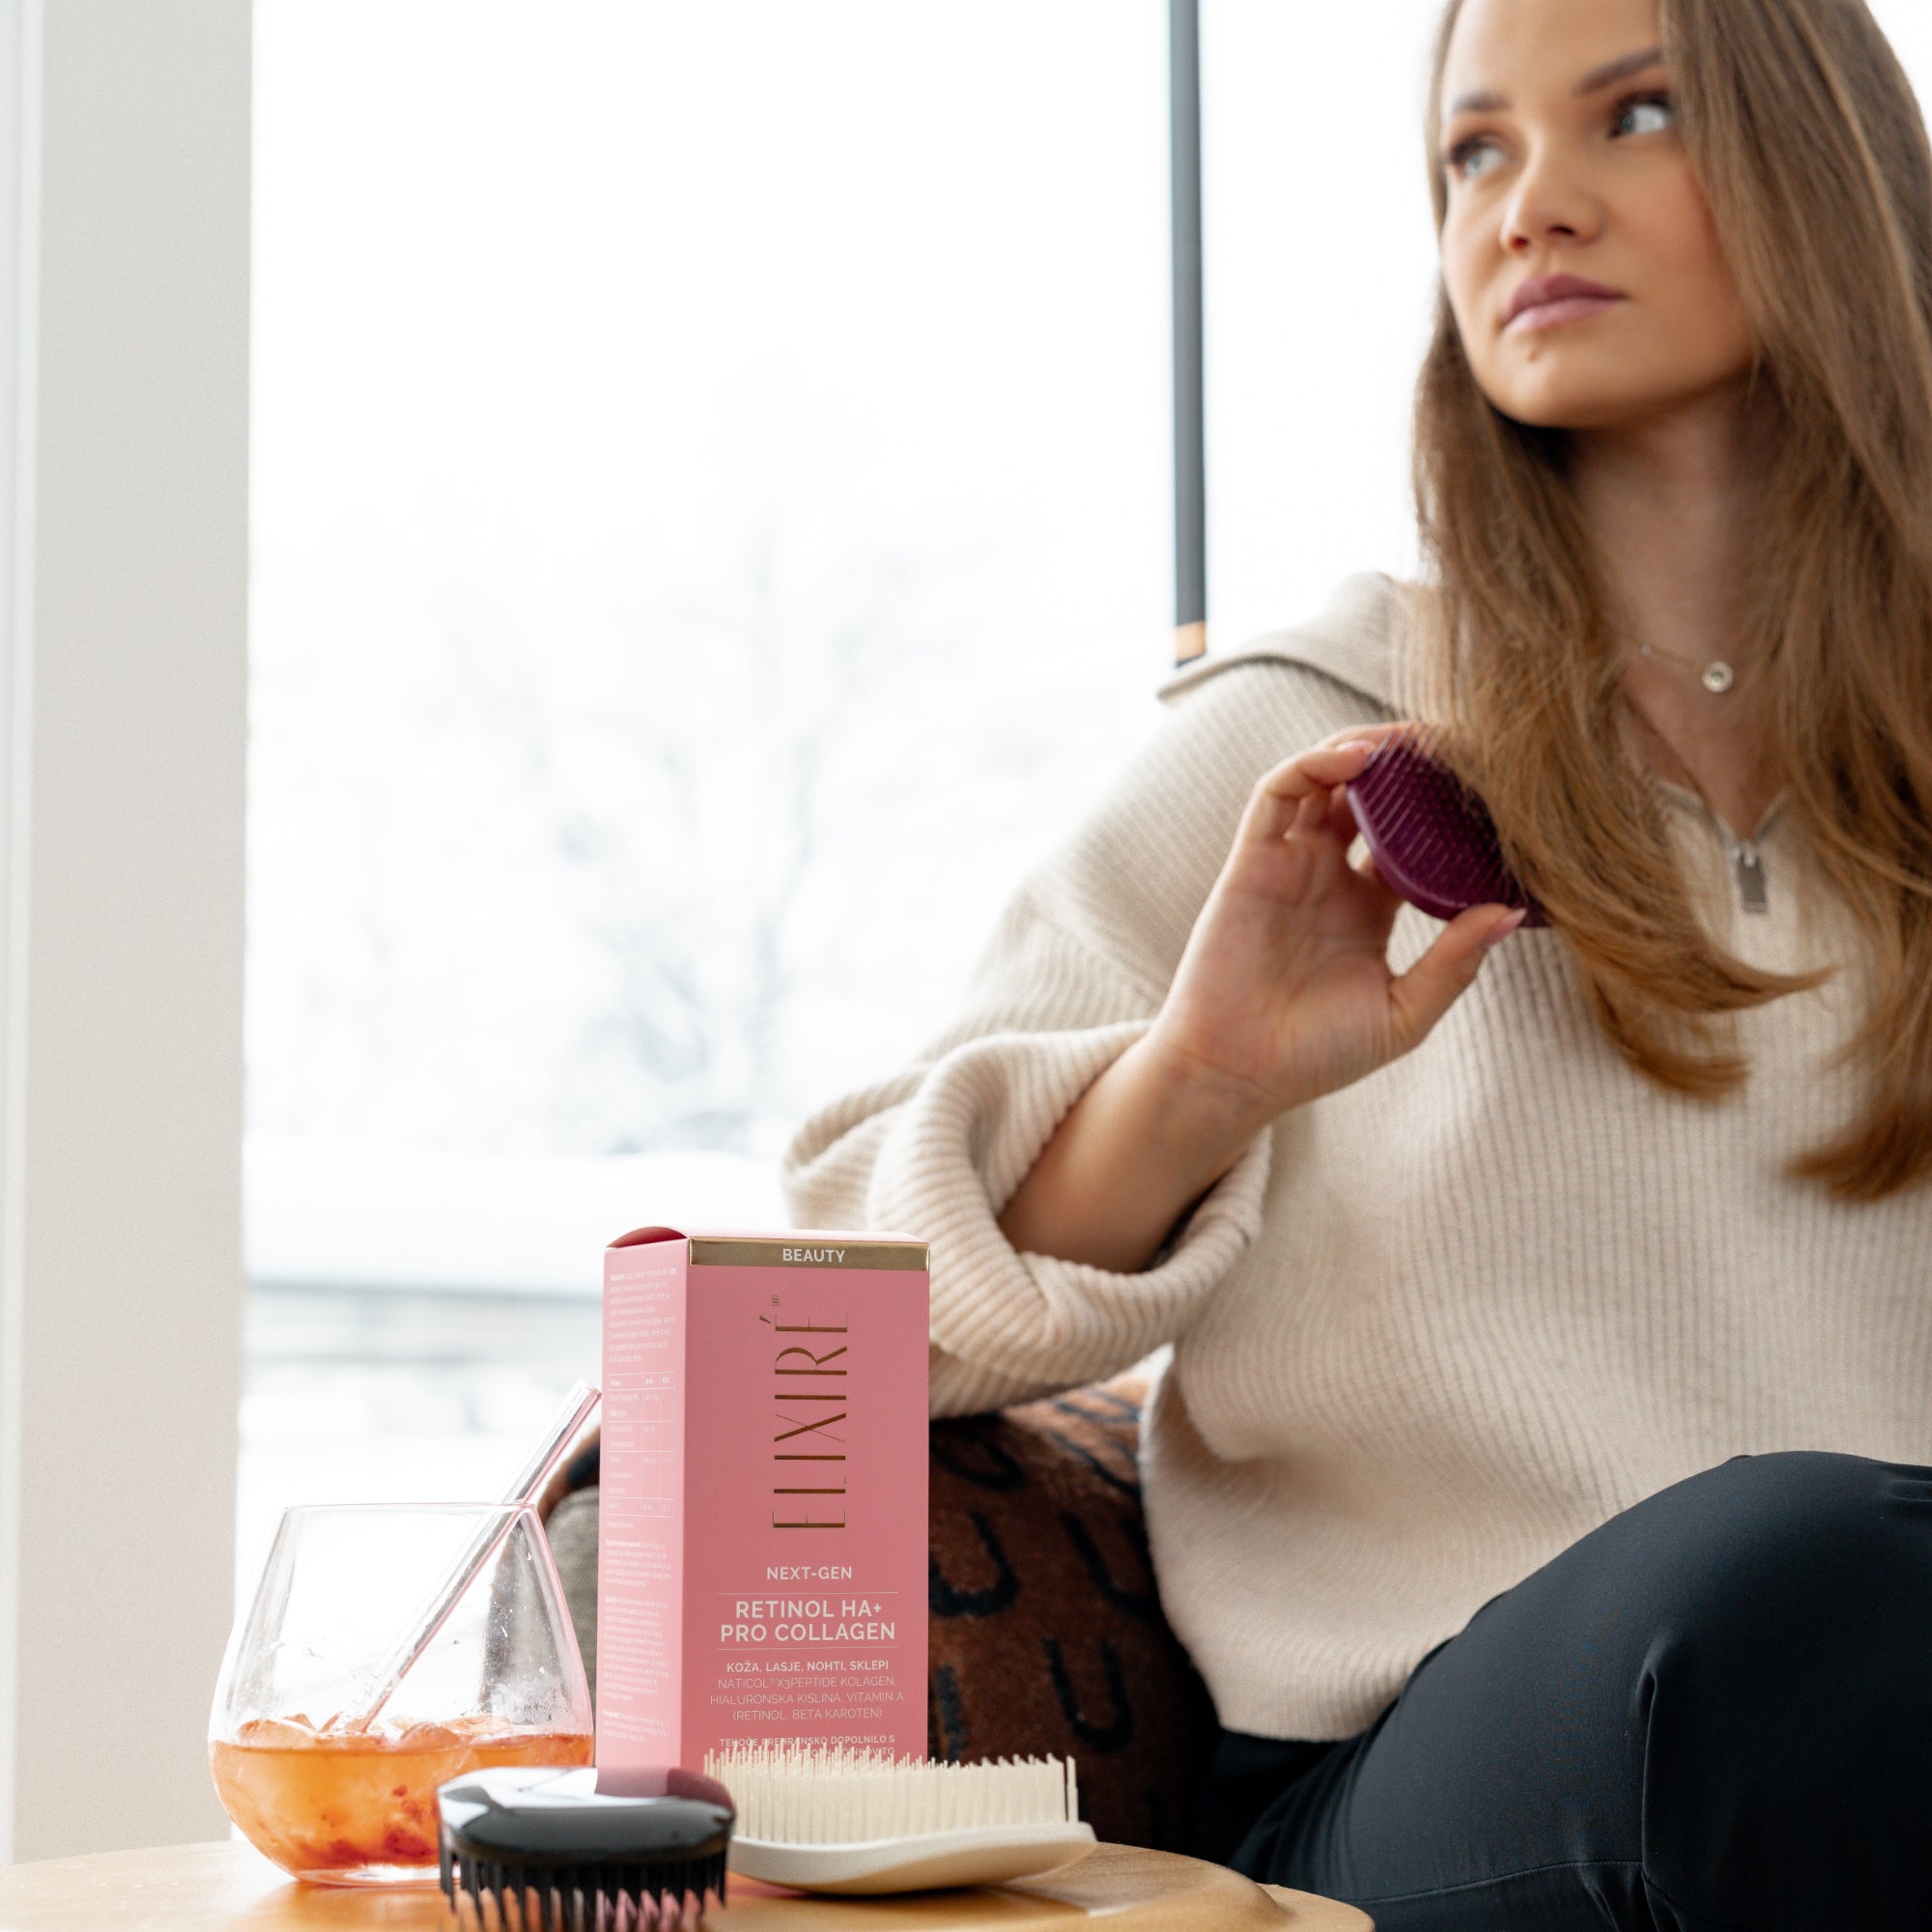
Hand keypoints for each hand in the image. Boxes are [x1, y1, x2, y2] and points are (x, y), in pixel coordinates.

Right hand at [1142, 724, 1526, 1143]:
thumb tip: (1510, 911)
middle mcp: (1329, 876)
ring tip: (1411, 737)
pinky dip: (1313, 763)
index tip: (1491, 783)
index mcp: (1369, 907)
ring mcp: (1289, 863)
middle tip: (1459, 740)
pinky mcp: (1252, 859)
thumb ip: (1454, 963)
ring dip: (1365, 748)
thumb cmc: (1316, 1056)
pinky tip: (1357, 759)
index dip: (1445, 805)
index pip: (1414, 835)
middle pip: (1372, 795)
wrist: (1237, 1074)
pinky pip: (1279, 792)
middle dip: (1411, 764)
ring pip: (1326, 778)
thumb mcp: (1404, 1014)